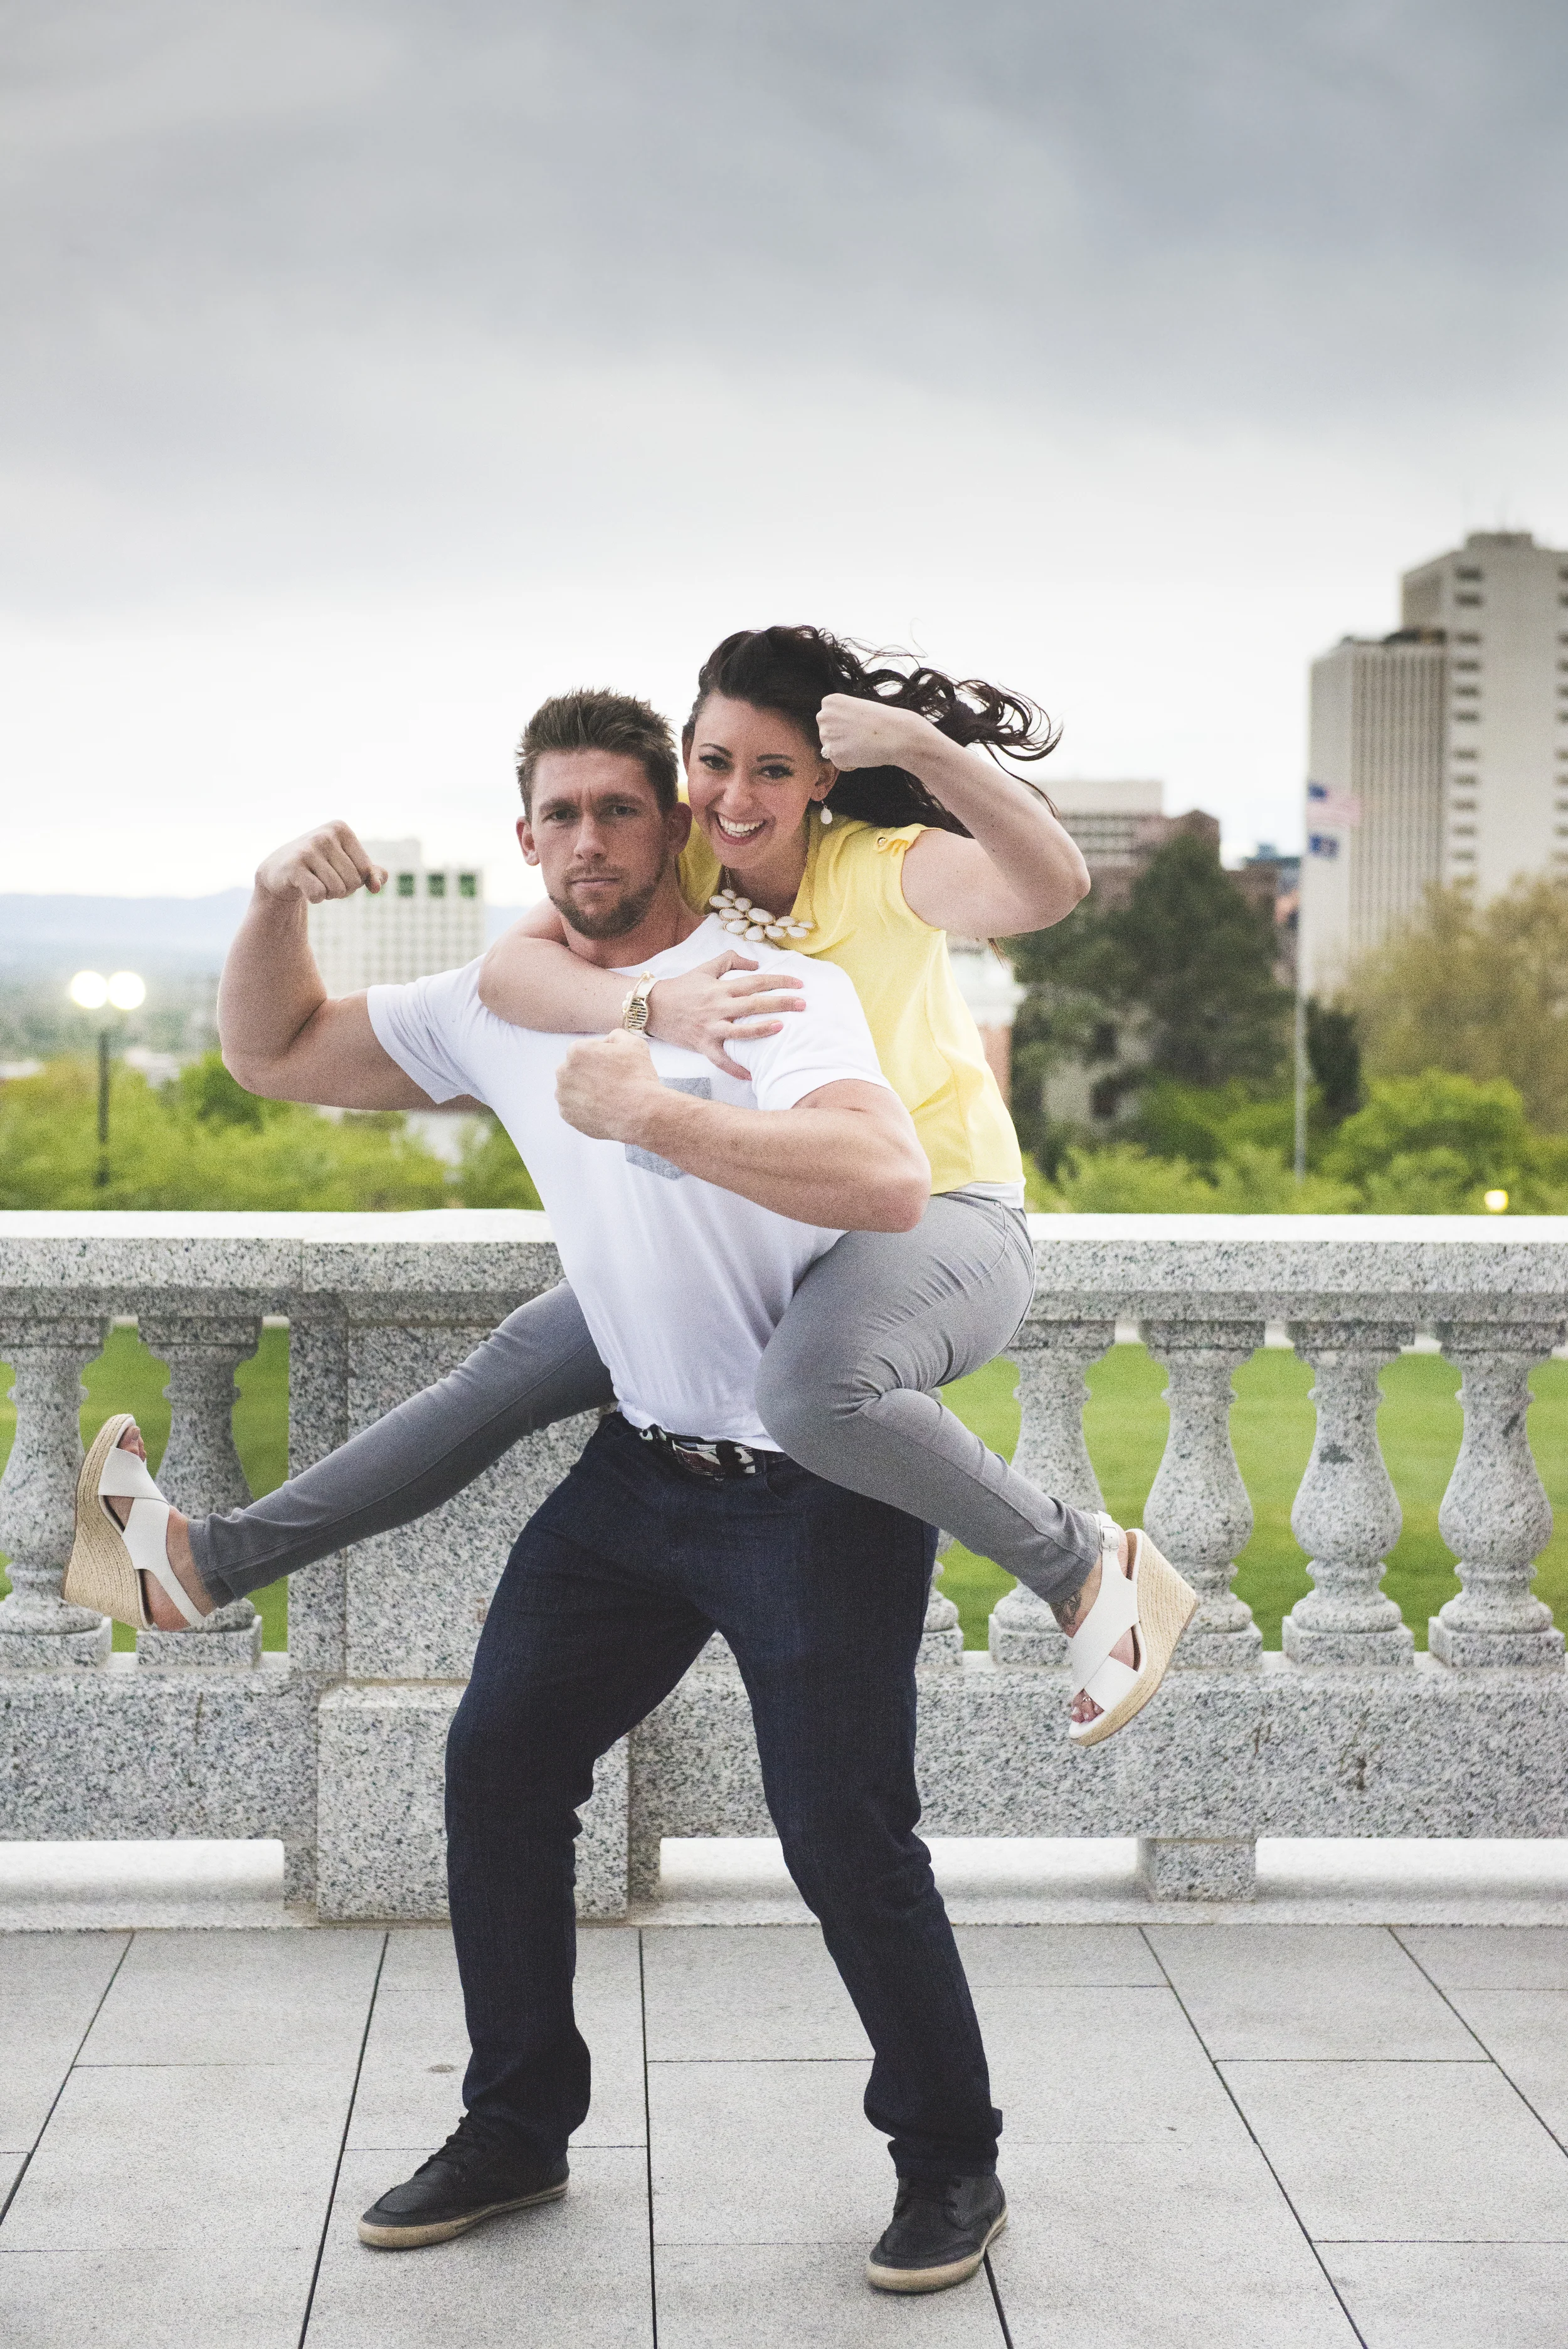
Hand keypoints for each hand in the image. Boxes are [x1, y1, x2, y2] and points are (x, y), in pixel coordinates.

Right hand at [256, 821, 387, 904]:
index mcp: (341, 829)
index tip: (338, 872)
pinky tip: (304, 887)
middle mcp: (324, 835)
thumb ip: (372, 873)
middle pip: (353, 881)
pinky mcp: (293, 866)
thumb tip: (377, 887)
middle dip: (342, 889)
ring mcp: (308, 849)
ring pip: (337, 890)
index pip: (365, 869)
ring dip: (328, 895)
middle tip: (324, 880)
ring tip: (314, 882)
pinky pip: (318, 894)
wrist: (280, 871)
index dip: (356, 880)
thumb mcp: (349, 865)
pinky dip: (315, 899)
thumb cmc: (321, 867)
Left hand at [554, 1030, 665, 1143]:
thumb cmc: (638, 1077)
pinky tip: (602, 1109)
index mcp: (576, 1051)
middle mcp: (563, 1071)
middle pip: (577, 1070)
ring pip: (573, 1089)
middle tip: (612, 1084)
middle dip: (591, 1074)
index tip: (615, 1068)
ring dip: (586, 1091)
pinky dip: (585, 1109)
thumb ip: (616, 1036)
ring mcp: (563, 1095)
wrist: (641, 1114)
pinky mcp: (567, 1115)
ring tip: (608, 1098)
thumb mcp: (634, 1044)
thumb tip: (607, 1042)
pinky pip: (574, 1108)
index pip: (586, 1050)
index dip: (603, 1058)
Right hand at [646, 952, 805, 1081]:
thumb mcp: (705, 968)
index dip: (779, 981)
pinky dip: (734, 1069)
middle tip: (803, 1004)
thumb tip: (756, 963)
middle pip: (754, 1004)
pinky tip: (751, 1075)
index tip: (799, 984)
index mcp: (721, 988)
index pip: (756, 982)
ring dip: (760, 1030)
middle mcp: (718, 1007)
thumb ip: (730, 961)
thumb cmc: (681, 987)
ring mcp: (710, 1027)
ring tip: (781, 1028)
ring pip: (739, 1031)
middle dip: (780, 1003)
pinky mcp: (702, 1044)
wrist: (652, 1006)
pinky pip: (720, 1060)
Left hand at [816, 693, 931, 773]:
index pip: (829, 720)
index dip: (846, 725)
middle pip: (827, 735)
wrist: (896, 733)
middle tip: (862, 735)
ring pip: (833, 750)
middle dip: (843, 739)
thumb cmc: (882, 721)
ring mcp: (826, 735)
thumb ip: (841, 719)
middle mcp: (823, 716)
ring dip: (847, 751)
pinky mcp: (833, 754)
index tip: (860, 723)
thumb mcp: (857, 709)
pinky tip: (863, 753)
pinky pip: (840, 764)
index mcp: (829, 702)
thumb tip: (830, 742)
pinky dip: (851, 763)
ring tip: (864, 743)